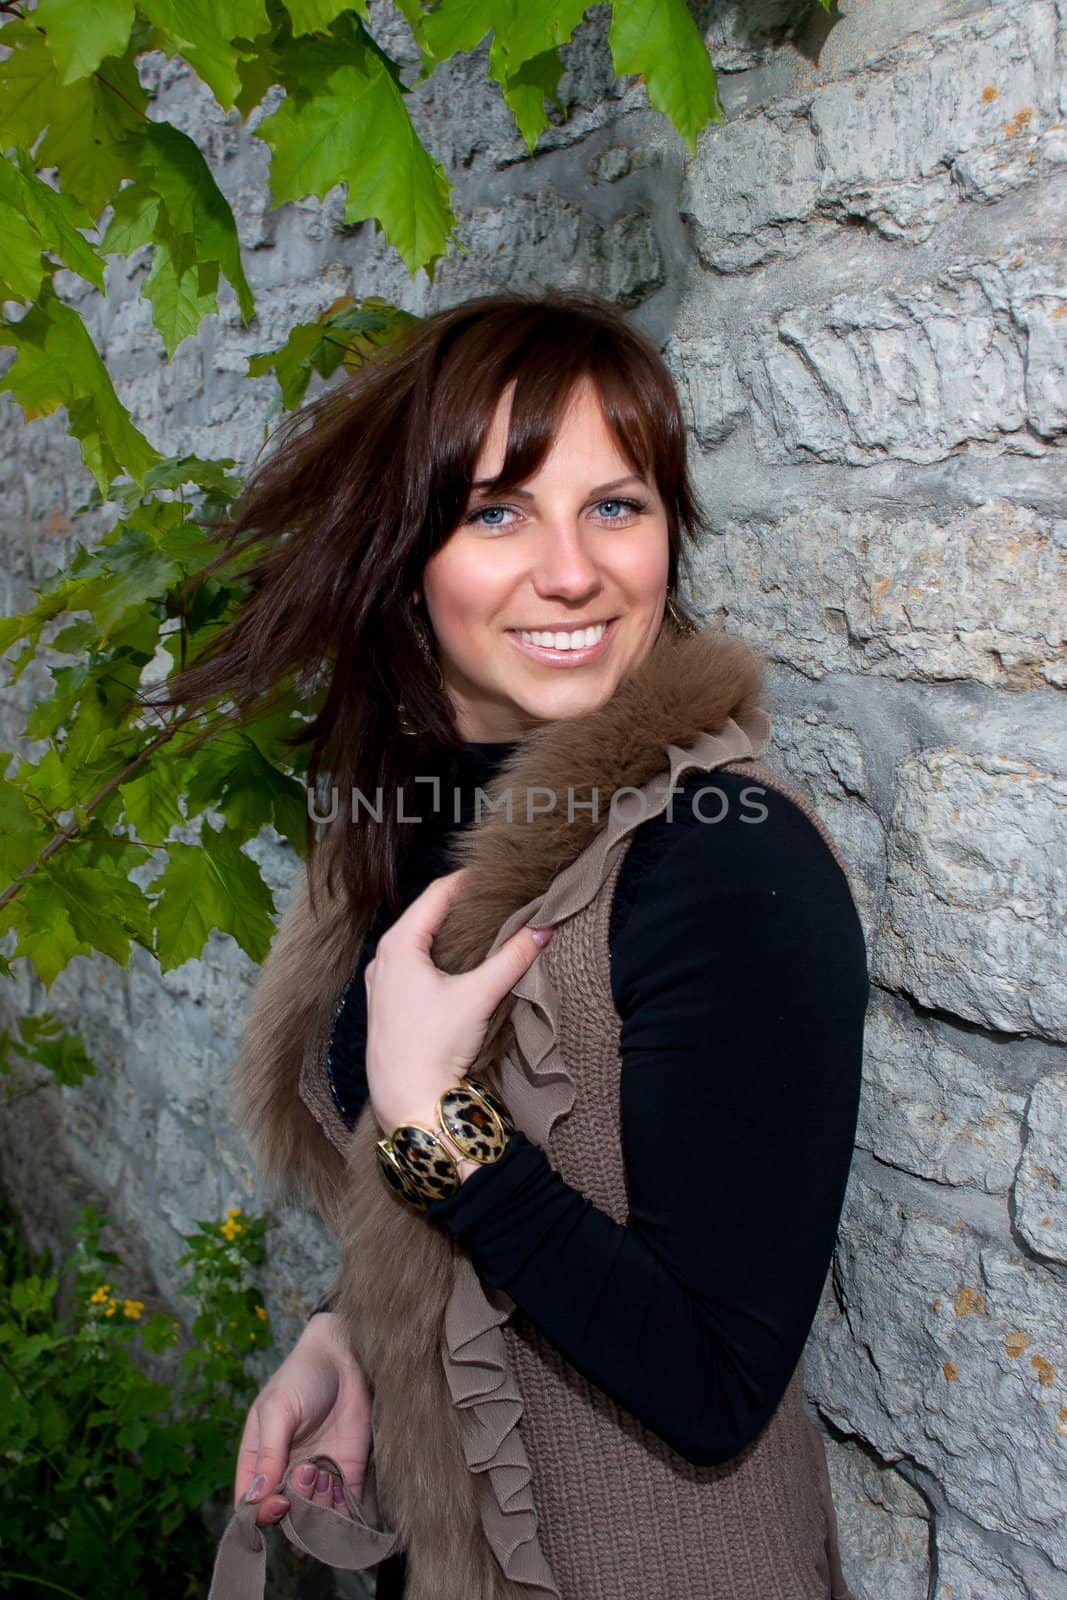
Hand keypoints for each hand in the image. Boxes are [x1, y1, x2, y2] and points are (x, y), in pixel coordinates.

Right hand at [234, 1312, 371, 1525]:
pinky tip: (340, 1485)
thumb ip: (268, 1453)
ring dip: (319, 1506)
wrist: (346, 1356)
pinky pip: (343, 1508)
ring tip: (324, 1471)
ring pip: (314, 1517)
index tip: (279, 1503)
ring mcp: (317, 1476)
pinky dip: (343, 1510)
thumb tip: (255, 1497)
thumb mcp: (277, 1410)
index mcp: (259, 1460)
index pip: (251, 1505)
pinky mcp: (347, 1473)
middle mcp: (286, 1474)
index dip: (261, 1514)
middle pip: (284, 1516)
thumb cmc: (302, 1376)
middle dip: (295, 1507)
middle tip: (308, 1472)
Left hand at [364, 865, 552, 1135]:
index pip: (435, 895)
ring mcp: (380, 983)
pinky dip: (434, 955)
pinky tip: (456, 964)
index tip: (492, 873)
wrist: (408, 1100)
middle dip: (457, 905)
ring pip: (415, 941)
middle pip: (423, 916)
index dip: (466, 881)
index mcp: (398, 945)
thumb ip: (513, 959)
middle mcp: (382, 959)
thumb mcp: (479, 996)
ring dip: (445, 932)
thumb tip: (543, 929)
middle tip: (491, 896)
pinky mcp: (386, 1004)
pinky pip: (410, 964)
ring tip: (478, 925)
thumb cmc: (433, 1046)